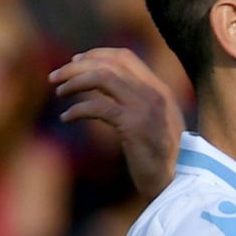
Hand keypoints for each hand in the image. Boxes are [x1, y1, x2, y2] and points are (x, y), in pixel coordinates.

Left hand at [50, 48, 183, 198]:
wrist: (180, 182)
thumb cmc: (165, 157)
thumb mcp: (158, 122)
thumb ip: (141, 103)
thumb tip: (109, 92)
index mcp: (160, 89)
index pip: (125, 56)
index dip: (96, 54)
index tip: (76, 61)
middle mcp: (154, 93)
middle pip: (109, 63)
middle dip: (76, 66)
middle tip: (55, 77)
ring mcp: (145, 108)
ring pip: (102, 77)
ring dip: (74, 82)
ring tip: (59, 92)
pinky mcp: (133, 126)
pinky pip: (97, 107)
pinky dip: (77, 110)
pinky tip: (66, 118)